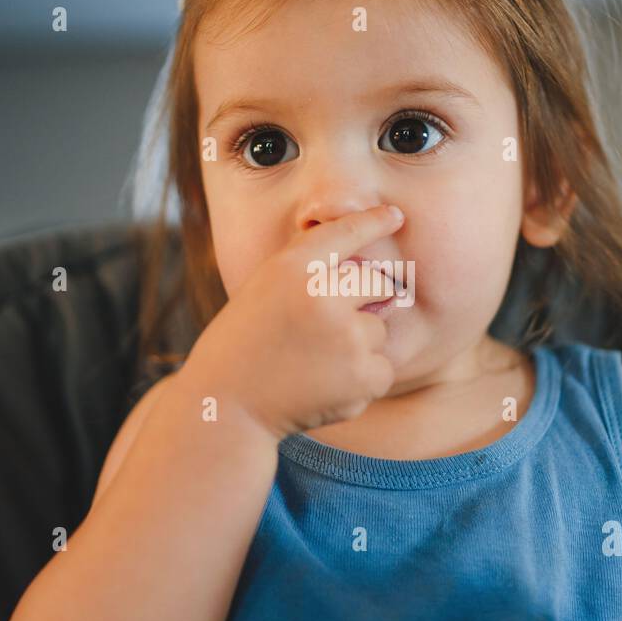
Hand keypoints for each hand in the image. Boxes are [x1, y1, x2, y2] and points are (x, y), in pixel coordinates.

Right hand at [180, 204, 404, 439]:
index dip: (374, 221)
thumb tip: (374, 277)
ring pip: (379, 330)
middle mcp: (323, 295)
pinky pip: (383, 369)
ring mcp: (347, 336)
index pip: (346, 233)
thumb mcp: (264, 288)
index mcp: (293, 267)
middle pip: (377, 284)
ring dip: (358, 346)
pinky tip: (325, 386)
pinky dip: (362, 380)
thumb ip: (310, 273)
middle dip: (361, 303)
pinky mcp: (363, 376)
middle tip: (320, 331)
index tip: (394, 215)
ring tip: (314, 363)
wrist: (226, 405)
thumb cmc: (244, 344)